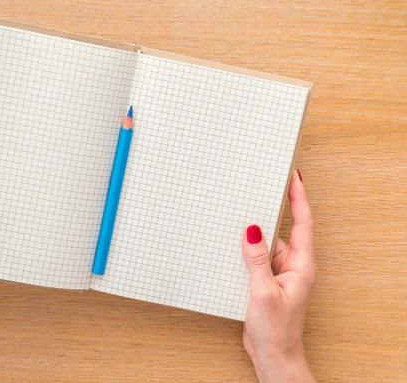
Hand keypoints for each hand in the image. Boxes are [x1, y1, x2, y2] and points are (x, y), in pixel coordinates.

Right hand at [242, 170, 316, 382]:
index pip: (303, 224)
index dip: (299, 198)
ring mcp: (279, 274)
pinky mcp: (266, 282)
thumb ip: (257, 260)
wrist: (272, 356)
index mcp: (301, 266)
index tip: (293, 178)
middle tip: (259, 188)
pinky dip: (245, 252)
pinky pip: (256, 259)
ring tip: (236, 222)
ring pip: (265, 245)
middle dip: (272, 210)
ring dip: (253, 237)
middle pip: (282, 230)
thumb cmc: (276, 331)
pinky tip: (231, 250)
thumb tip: (252, 230)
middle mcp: (292, 266)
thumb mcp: (263, 292)